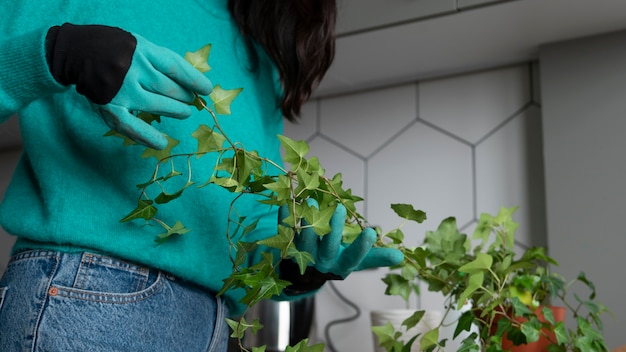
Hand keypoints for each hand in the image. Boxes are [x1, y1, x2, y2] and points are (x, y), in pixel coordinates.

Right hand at [46, 24, 212, 148]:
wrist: (78, 52)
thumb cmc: (119, 51)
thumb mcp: (141, 46)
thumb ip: (163, 62)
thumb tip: (194, 83)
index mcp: (143, 51)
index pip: (176, 68)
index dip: (195, 81)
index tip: (207, 90)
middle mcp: (133, 70)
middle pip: (169, 88)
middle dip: (185, 96)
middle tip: (191, 100)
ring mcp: (122, 91)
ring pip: (158, 105)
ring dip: (176, 111)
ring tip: (184, 112)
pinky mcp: (110, 107)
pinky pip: (132, 127)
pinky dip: (148, 137)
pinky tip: (162, 143)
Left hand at [280, 201, 403, 278]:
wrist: (300, 273)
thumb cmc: (333, 260)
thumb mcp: (354, 260)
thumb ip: (375, 256)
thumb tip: (400, 257)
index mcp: (340, 265)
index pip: (353, 259)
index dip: (362, 248)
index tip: (371, 232)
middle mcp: (321, 261)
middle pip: (327, 247)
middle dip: (333, 230)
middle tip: (339, 209)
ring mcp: (302, 255)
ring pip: (304, 240)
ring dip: (307, 222)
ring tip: (311, 203)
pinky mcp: (286, 246)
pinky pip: (283, 231)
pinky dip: (283, 217)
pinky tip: (285, 202)